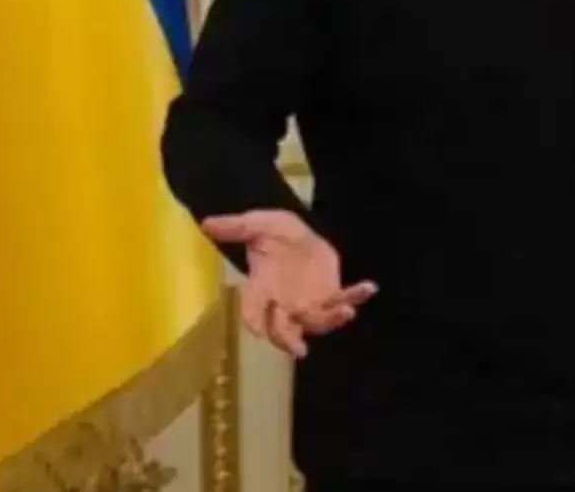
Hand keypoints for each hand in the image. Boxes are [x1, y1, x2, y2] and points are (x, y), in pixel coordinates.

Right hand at [201, 210, 376, 358]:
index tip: (259, 333)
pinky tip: (369, 288)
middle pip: (284, 330)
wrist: (294, 234)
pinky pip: (343, 300)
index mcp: (261, 290)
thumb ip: (235, 227)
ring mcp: (308, 303)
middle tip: (299, 350)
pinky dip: (356, 296)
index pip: (254, 313)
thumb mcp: (255, 224)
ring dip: (332, 321)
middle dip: (290, 340)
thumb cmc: (271, 232)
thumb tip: (206, 224)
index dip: (255, 324)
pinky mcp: (329, 295)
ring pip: (318, 322)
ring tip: (346, 313)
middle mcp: (284, 304)